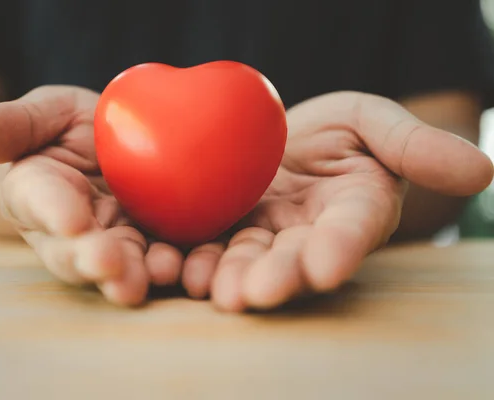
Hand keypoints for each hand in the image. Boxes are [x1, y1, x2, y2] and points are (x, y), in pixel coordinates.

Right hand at [0, 86, 186, 305]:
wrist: (125, 140)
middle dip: (93, 260)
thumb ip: (10, 125)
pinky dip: (182, 266)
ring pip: (123, 265)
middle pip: (78, 252)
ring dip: (136, 274)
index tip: (71, 218)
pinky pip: (169, 259)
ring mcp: (118, 242)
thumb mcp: (46, 113)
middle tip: (108, 264)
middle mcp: (74, 232)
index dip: (53, 212)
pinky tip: (194, 269)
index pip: (38, 203)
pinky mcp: (158, 245)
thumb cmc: (75, 126)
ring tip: (157, 272)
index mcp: (37, 195)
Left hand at [186, 91, 492, 311]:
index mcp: (350, 212)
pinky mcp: (221, 229)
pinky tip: (175, 265)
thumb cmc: (337, 130)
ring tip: (219, 291)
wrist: (279, 135)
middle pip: (294, 258)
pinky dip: (193, 257)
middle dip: (279, 276)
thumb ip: (416, 147)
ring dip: (232, 277)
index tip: (329, 264)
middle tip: (259, 292)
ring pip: (247, 259)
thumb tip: (482, 172)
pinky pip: (206, 244)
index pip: (351, 230)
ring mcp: (261, 235)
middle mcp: (305, 235)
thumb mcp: (374, 123)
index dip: (341, 247)